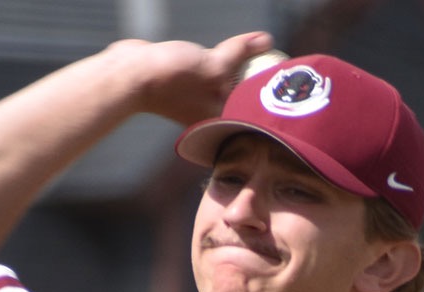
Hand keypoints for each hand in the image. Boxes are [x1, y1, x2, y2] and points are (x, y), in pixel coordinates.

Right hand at [110, 31, 276, 124]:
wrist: (130, 74)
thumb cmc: (171, 79)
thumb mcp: (214, 67)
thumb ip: (240, 56)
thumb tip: (267, 42)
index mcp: (220, 117)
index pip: (255, 107)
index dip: (273, 94)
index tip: (292, 80)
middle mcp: (212, 111)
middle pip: (246, 94)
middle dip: (262, 79)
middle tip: (286, 62)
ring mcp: (199, 97)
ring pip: (233, 79)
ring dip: (247, 66)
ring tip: (269, 51)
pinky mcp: (189, 80)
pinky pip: (217, 67)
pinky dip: (230, 56)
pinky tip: (245, 45)